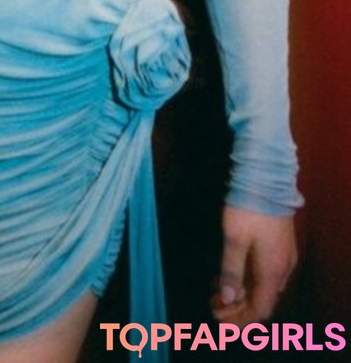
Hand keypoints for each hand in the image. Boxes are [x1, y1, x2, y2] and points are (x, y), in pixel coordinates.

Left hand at [212, 205, 296, 321]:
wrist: (268, 178)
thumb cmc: (248, 208)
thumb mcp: (234, 238)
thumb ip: (231, 270)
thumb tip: (228, 299)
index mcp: (272, 271)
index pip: (260, 309)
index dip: (241, 320)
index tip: (219, 319)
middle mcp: (283, 269)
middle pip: (263, 300)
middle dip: (238, 308)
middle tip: (214, 306)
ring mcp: (284, 256)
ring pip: (264, 285)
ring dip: (242, 293)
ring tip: (217, 291)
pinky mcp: (281, 245)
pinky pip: (266, 272)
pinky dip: (248, 278)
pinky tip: (231, 272)